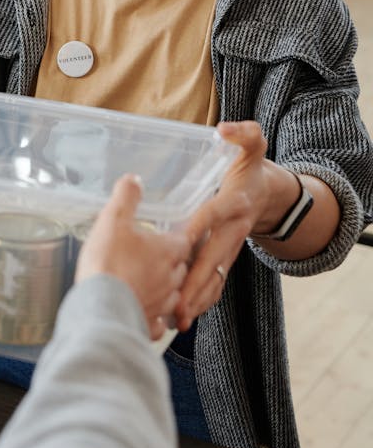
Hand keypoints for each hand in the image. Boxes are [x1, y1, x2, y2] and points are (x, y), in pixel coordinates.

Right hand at [76, 175, 191, 340]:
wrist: (99, 306)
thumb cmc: (108, 262)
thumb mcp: (113, 219)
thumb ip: (126, 197)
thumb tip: (134, 180)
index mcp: (167, 252)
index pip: (184, 241)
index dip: (177, 237)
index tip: (170, 234)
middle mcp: (170, 280)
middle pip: (180, 268)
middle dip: (171, 262)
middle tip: (157, 256)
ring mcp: (161, 304)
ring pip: (172, 296)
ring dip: (164, 289)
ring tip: (151, 284)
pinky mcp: (148, 324)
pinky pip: (158, 323)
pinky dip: (154, 318)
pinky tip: (146, 313)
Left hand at [175, 120, 267, 329]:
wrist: (270, 193)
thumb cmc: (251, 167)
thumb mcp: (252, 143)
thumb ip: (242, 133)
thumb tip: (224, 128)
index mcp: (235, 202)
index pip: (214, 213)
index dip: (199, 223)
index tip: (180, 239)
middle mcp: (234, 229)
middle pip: (214, 257)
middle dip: (196, 280)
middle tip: (176, 301)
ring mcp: (231, 248)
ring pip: (215, 277)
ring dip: (197, 298)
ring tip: (176, 318)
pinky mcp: (226, 259)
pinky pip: (216, 283)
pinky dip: (201, 300)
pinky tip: (181, 315)